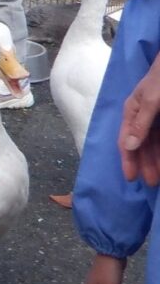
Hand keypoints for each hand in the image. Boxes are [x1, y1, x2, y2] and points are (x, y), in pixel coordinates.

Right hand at [119, 57, 159, 183]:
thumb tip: (127, 146)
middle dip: (145, 163)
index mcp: (133, 112)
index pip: (126, 141)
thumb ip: (140, 124)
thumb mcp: (151, 101)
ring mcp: (157, 118)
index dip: (128, 160)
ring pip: (155, 143)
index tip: (131, 178)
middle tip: (152, 183)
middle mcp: (143, 117)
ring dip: (157, 159)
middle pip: (141, 145)